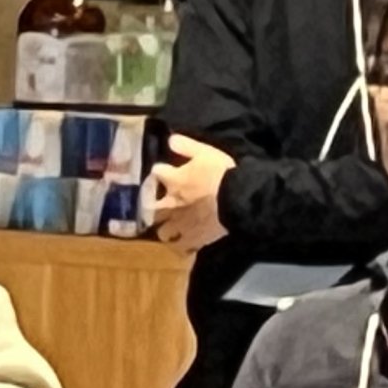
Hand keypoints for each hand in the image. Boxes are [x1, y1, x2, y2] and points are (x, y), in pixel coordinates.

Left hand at [151, 135, 234, 252]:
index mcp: (173, 180)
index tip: (162, 172)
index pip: (157, 172)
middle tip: (160, 207)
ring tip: (171, 228)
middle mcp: (171, 203)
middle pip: (151, 209)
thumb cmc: (221, 173)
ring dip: (166, 229)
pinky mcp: (192, 239)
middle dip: (154, 208)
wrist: (236, 198)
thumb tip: (170, 140)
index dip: (160, 171)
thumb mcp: (205, 152)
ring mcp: (180, 224)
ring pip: (163, 232)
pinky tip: (185, 245)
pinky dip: (181, 246)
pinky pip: (180, 247)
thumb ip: (187, 146)